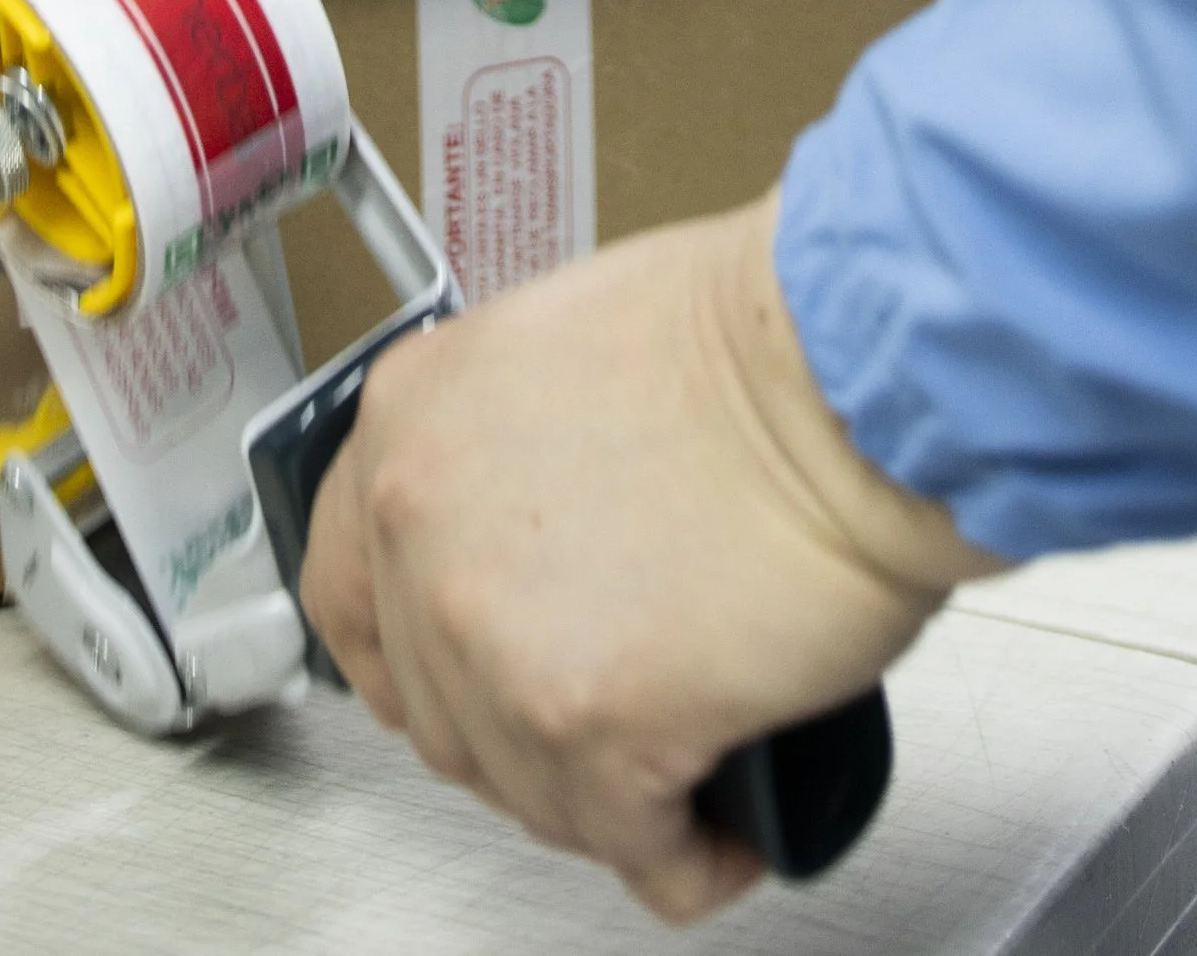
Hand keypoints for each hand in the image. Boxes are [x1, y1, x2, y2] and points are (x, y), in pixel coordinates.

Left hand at [300, 197, 994, 922]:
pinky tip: (728, 828)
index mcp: (411, 421)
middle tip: (604, 718)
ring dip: (606, 798)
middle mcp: (420, 526)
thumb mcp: (569, 352)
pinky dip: (690, 857)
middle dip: (523, 733)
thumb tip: (534, 538)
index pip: (348, 591)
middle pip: (441, 710)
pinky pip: (637, 852)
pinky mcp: (588, 726)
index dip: (410, 656)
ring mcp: (490, 635)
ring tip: (682, 764)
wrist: (848, 369)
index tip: (455, 682)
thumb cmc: (757, 339)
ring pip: (529, 791)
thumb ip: (510, 449)